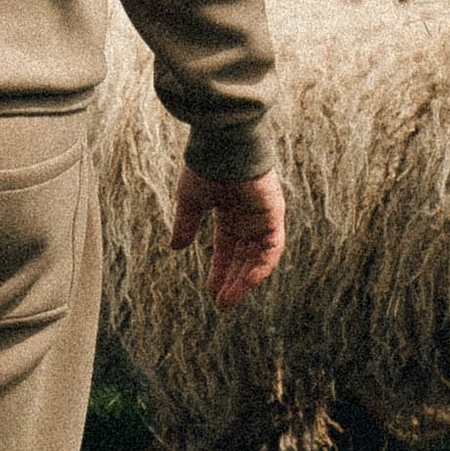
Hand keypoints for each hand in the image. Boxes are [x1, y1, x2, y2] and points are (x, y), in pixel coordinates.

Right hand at [168, 165, 284, 309]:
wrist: (222, 145)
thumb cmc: (205, 166)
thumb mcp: (190, 201)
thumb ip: (186, 224)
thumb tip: (174, 248)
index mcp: (230, 213)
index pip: (227, 250)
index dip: (219, 271)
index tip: (210, 292)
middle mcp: (249, 218)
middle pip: (244, 258)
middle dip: (232, 282)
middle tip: (221, 304)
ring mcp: (263, 217)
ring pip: (257, 258)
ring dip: (244, 281)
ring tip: (228, 301)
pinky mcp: (274, 216)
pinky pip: (272, 249)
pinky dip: (261, 267)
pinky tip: (246, 283)